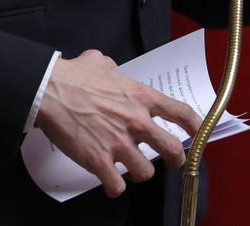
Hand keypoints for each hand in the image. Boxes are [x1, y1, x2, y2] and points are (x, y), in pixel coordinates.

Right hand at [35, 49, 201, 197]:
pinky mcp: (99, 162)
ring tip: (130, 169)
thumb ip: (114, 68)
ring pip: (146, 172)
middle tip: (171, 162)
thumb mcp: (101, 62)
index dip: (196, 125)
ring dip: (139, 172)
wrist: (49, 91)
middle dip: (176, 159)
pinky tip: (110, 180)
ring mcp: (119, 144)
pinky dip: (115, 187)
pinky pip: (117, 187)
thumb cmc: (74, 76)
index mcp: (141, 97)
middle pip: (173, 149)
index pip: (181, 112)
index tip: (199, 133)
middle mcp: (136, 122)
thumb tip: (111, 69)